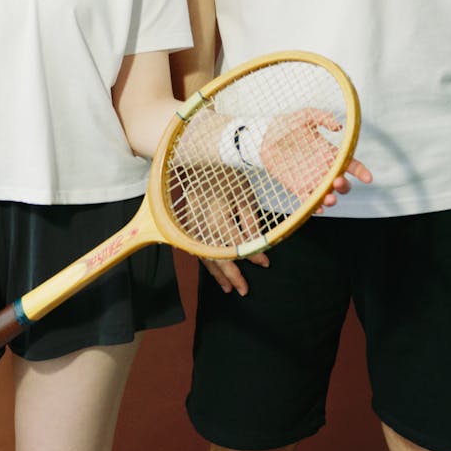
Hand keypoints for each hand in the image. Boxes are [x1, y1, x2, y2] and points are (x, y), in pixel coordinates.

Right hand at [191, 178, 270, 296]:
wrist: (200, 160)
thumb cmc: (226, 174)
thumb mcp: (244, 193)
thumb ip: (249, 220)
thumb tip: (257, 243)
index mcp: (216, 215)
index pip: (236, 243)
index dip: (251, 255)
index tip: (265, 263)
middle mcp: (200, 223)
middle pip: (216, 255)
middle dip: (231, 274)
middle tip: (243, 290)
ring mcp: (190, 225)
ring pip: (203, 255)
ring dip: (216, 273)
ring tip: (228, 288)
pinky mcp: (185, 224)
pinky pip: (195, 247)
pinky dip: (205, 260)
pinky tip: (213, 269)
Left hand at [260, 107, 371, 201]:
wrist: (266, 136)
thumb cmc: (288, 125)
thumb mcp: (306, 116)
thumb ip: (322, 117)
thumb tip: (338, 127)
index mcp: (329, 153)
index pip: (351, 164)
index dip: (361, 171)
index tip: (368, 178)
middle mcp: (324, 169)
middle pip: (342, 184)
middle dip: (345, 186)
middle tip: (338, 181)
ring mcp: (312, 179)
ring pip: (328, 195)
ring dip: (332, 200)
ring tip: (330, 197)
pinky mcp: (298, 187)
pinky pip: (309, 201)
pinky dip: (315, 206)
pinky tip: (318, 207)